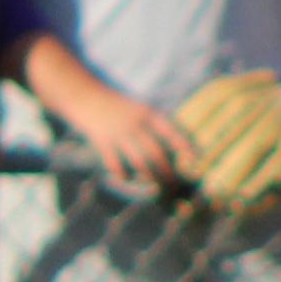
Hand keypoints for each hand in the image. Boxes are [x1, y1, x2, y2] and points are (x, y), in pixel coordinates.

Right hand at [59, 85, 197, 193]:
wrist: (85, 95)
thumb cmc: (114, 104)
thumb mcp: (136, 108)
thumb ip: (151, 124)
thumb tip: (168, 145)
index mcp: (146, 113)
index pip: (170, 131)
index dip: (184, 146)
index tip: (195, 159)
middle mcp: (135, 124)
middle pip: (156, 153)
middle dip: (167, 171)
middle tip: (173, 183)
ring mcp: (118, 133)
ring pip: (139, 162)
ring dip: (150, 177)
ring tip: (156, 185)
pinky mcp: (102, 142)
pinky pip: (116, 164)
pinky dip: (123, 174)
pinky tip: (127, 179)